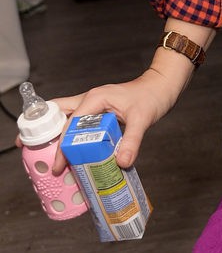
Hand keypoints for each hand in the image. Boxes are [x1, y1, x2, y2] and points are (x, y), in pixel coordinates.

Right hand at [47, 67, 183, 173]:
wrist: (163, 85)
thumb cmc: (153, 96)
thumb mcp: (144, 118)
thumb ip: (133, 140)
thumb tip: (122, 163)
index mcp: (95, 98)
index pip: (70, 124)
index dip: (62, 146)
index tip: (59, 167)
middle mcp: (90, 99)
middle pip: (58, 114)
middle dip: (42, 129)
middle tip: (26, 147)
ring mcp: (94, 104)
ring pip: (65, 117)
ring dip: (54, 132)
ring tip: (40, 151)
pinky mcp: (99, 111)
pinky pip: (77, 122)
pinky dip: (68, 134)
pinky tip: (66, 150)